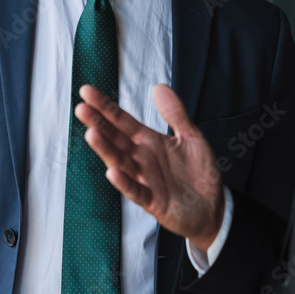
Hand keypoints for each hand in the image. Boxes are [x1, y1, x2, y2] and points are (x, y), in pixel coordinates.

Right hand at [75, 83, 224, 251]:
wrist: (213, 207)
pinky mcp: (153, 202)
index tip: (87, 91)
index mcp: (149, 141)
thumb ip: (175, 113)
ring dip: (106, 149)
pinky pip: (136, 191)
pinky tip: (113, 172)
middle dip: (98, 123)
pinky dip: (125, 183)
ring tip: (91, 133)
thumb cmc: (198, 173)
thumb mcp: (192, 136)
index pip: (122, 121)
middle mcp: (142, 158)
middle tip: (81, 108)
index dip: (106, 106)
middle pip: (116, 138)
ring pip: (121, 162)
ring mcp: (145, 180)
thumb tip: (159, 86)